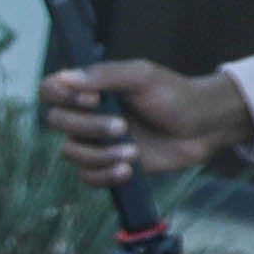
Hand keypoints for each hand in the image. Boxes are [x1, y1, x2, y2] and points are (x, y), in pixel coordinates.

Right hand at [41, 59, 253, 183]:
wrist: (204, 127)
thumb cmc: (175, 94)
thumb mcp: (142, 76)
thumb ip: (104, 75)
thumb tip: (64, 77)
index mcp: (90, 87)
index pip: (50, 90)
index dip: (62, 97)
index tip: (94, 99)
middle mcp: (87, 113)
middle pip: (57, 123)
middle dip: (90, 127)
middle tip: (124, 126)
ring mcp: (96, 141)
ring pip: (72, 153)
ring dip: (101, 155)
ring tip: (132, 153)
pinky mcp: (109, 165)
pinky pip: (87, 177)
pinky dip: (104, 176)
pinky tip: (128, 170)